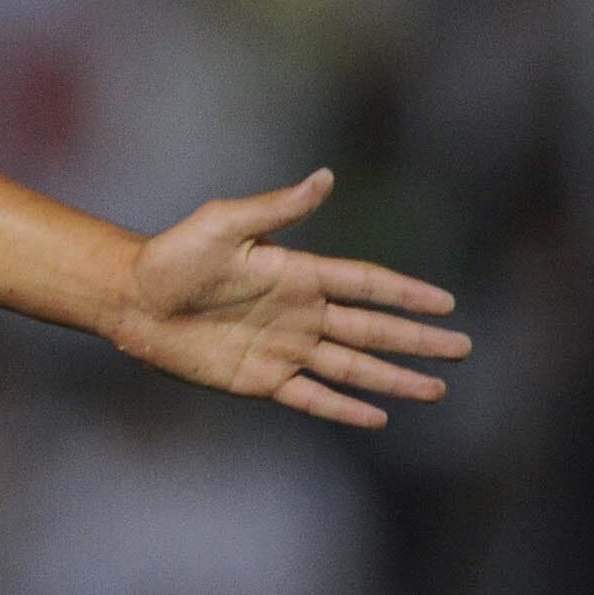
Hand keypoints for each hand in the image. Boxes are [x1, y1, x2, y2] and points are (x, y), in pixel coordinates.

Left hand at [115, 169, 468, 427]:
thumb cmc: (172, 255)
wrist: (130, 299)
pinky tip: (377, 416)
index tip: (447, 303)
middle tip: (462, 349)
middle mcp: (300, 312)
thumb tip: (325, 177)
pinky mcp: (261, 378)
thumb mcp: (224, 225)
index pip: (366, 283)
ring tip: (436, 390)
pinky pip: (311, 396)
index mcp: (299, 273)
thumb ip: (277, 208)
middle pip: (372, 330)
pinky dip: (344, 408)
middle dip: (417, 341)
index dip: (406, 294)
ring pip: (352, 367)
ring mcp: (284, 347)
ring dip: (394, 379)